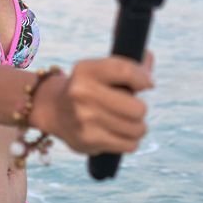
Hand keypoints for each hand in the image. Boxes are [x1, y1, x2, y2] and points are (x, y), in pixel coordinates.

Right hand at [32, 53, 154, 154]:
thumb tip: (148, 57)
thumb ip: (129, 64)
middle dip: (140, 108)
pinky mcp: (89, 140)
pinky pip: (130, 144)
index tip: (147, 84)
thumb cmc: (88, 87)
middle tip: (133, 107)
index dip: (144, 78)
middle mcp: (82, 93)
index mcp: (85, 70)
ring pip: (136, 128)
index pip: (126, 71)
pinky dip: (131, 140)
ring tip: (128, 121)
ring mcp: (84, 119)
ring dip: (138, 126)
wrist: (55, 110)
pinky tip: (121, 134)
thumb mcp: (100, 69)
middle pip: (137, 108)